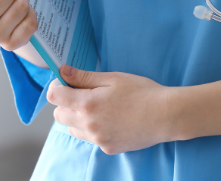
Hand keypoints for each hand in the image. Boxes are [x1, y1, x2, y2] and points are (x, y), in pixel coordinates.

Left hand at [47, 66, 174, 154]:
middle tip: (83, 92)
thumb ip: (85, 77)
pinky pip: (90, 138)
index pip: (54, 96)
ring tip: (98, 106)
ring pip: (73, 128)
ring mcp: (98, 139)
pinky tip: (111, 119)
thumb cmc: (142, 92)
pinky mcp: (108, 148)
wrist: (166, 115)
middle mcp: (88, 125)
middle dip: (65, 102)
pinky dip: (93, 128)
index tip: (67, 81)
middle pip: (59, 115)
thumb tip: (63, 71)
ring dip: (77, 117)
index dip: (58, 85)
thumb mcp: (113, 78)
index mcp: (87, 104)